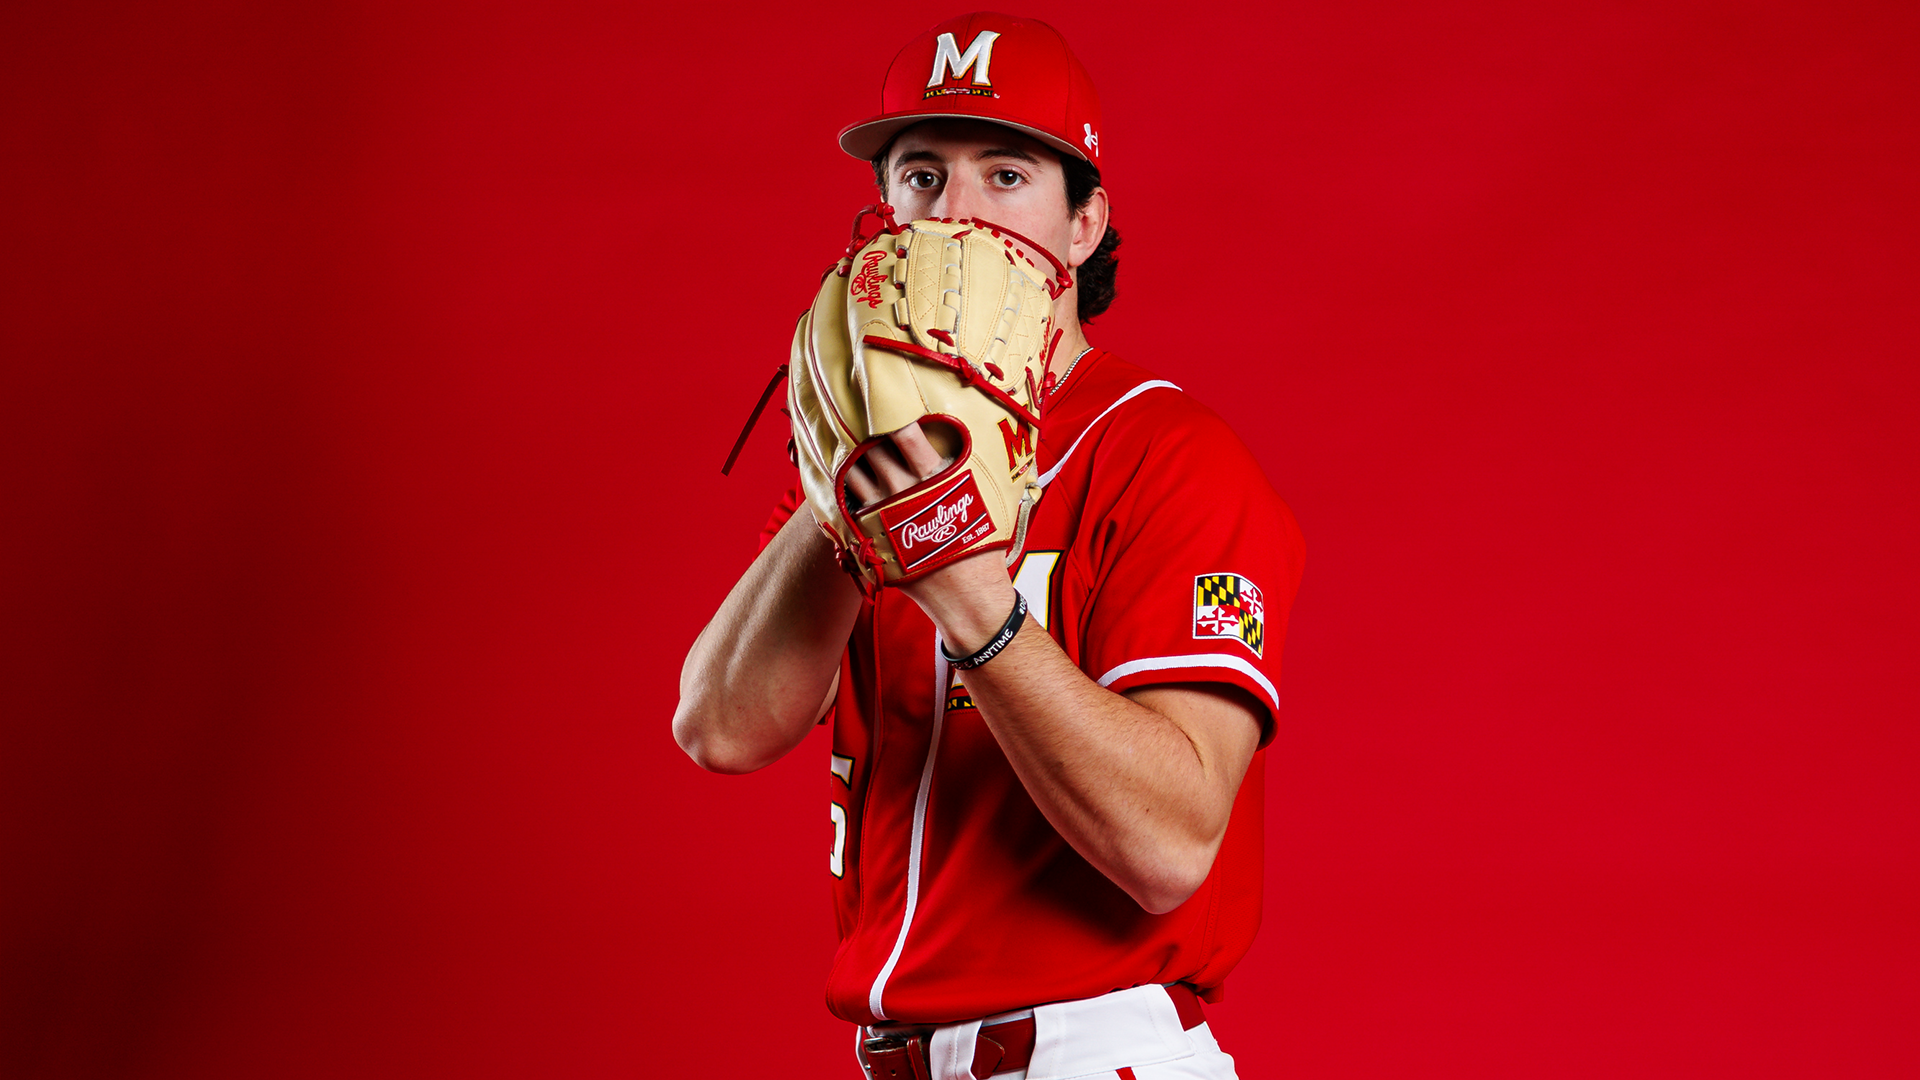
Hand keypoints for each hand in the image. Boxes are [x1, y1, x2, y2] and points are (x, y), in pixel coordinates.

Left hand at [842, 422, 1018, 649]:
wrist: (965, 594)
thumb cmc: (981, 545)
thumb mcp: (985, 499)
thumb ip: (972, 468)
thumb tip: (986, 440)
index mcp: (935, 477)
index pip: (907, 433)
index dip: (892, 414)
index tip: (885, 401)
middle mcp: (904, 491)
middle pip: (873, 448)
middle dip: (866, 432)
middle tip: (858, 415)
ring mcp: (883, 512)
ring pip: (854, 472)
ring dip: (851, 458)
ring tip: (850, 445)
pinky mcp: (869, 534)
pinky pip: (846, 502)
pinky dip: (844, 488)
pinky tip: (844, 479)